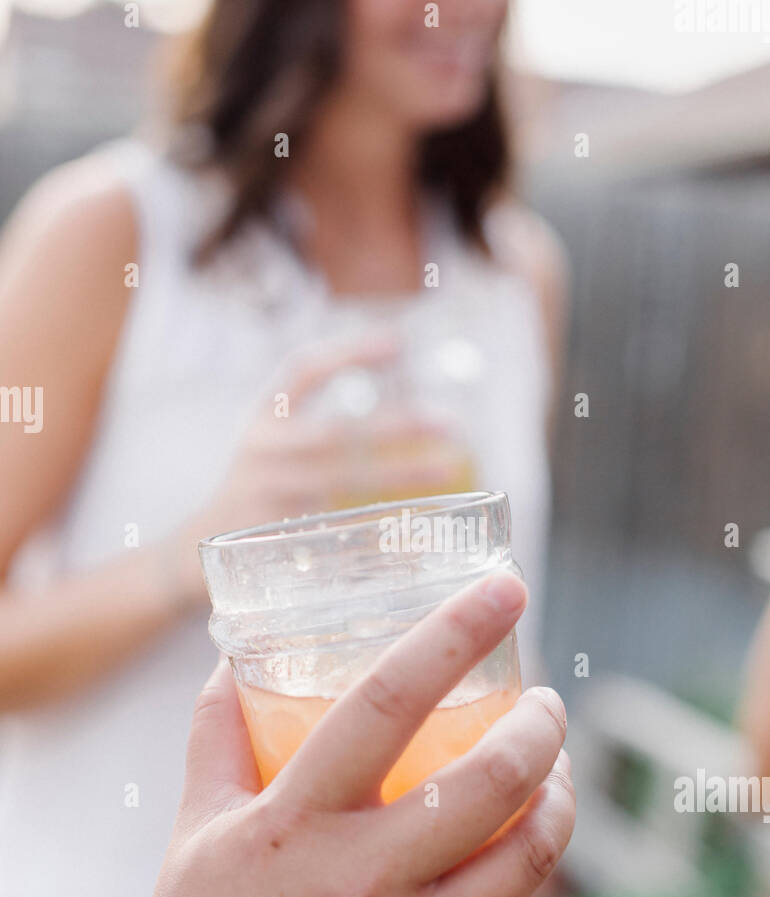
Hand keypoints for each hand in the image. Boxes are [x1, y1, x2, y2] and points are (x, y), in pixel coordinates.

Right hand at [97, 571, 573, 896]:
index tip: (506, 588)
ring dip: (559, 801)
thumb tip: (233, 662)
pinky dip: (515, 887)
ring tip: (555, 774)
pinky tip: (506, 865)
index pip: (387, 701)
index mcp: (294, 825)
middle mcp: (361, 882)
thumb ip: (217, 740)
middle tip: (548, 706)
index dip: (455, 632)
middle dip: (542, 728)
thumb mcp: (194, 833)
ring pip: (527, 857)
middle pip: (492, 780)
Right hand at [175, 335, 470, 597]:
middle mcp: (262, 451)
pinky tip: (420, 525)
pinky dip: (382, 527)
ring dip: (402, 473)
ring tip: (449, 464)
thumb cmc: (259, 492)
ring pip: (343, 480)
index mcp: (262, 420)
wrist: (194, 553)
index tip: (399, 343)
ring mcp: (267, 496)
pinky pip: (339, 529)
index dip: (349, 353)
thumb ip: (325, 433)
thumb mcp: (275, 447)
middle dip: (396, 425)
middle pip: (336, 432)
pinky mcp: (276, 538)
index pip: (303, 371)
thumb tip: (407, 419)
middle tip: (449, 421)